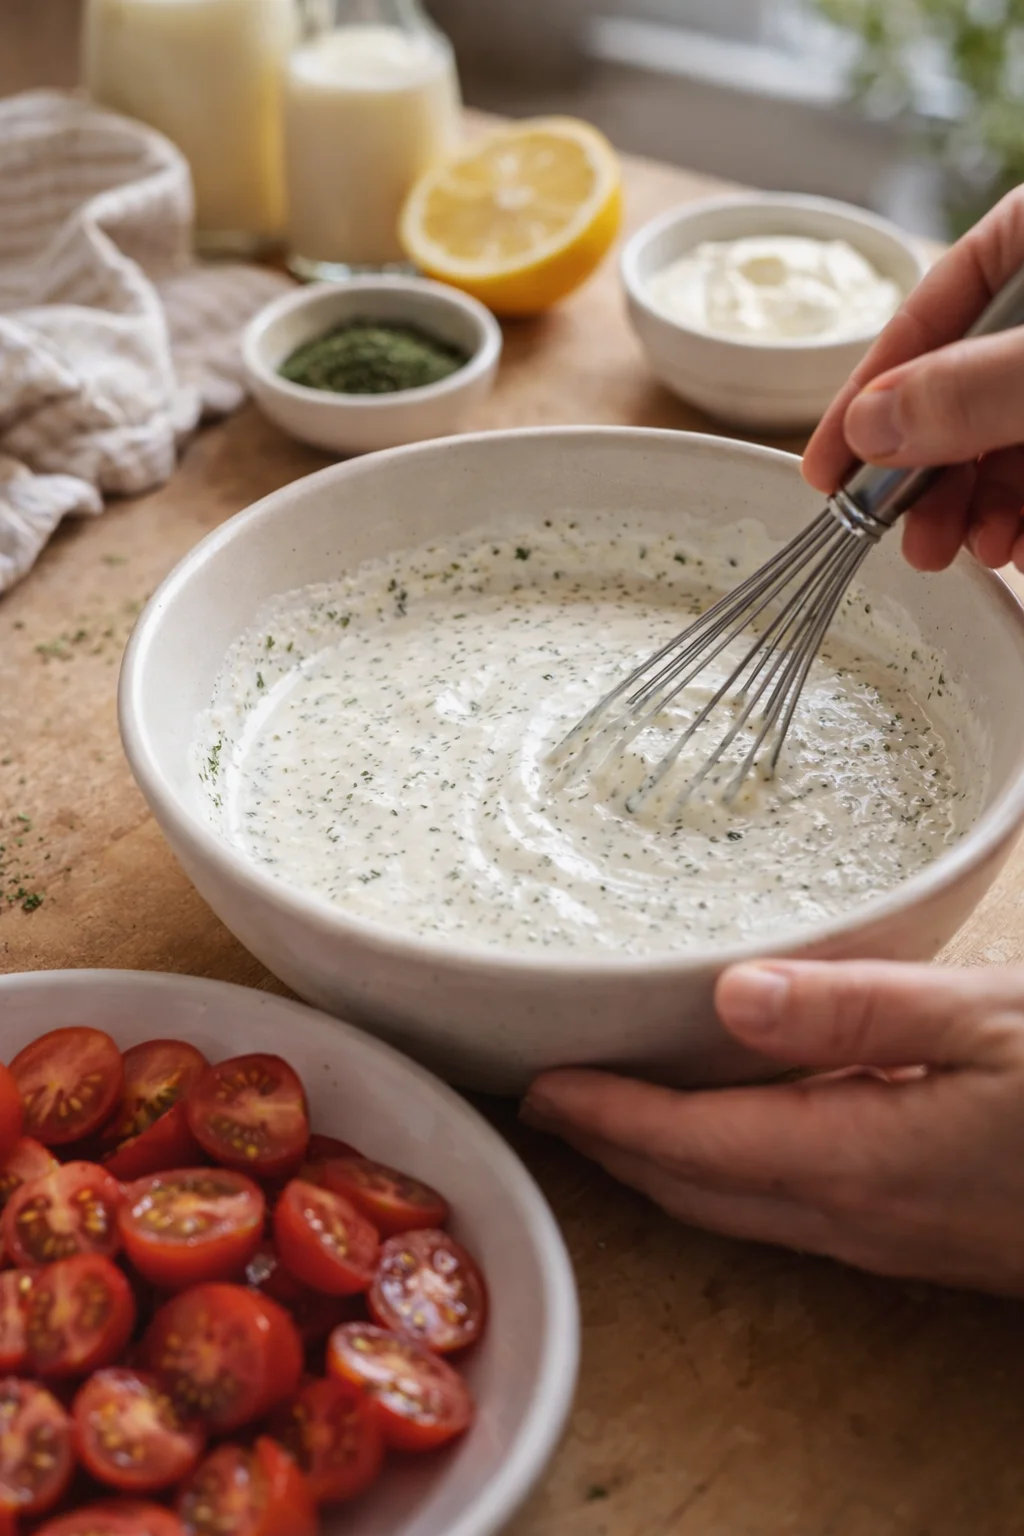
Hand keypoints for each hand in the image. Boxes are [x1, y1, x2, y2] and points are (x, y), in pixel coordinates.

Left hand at [522, 960, 1023, 1296]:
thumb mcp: (987, 1022)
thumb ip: (854, 1010)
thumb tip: (728, 996)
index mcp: (851, 1159)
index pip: (683, 1147)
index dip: (601, 1119)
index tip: (536, 1086)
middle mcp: (856, 1216)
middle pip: (697, 1190)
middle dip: (615, 1150)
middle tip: (555, 1098)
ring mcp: (893, 1238)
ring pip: (744, 1207)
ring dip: (669, 1164)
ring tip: (621, 1110)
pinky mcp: (927, 1234)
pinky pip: (798, 1207)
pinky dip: (736, 1168)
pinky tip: (744, 1127)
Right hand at [803, 186, 1023, 573]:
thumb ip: (972, 387)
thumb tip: (869, 427)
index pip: (929, 310)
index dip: (869, 396)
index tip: (824, 469)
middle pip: (964, 382)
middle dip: (928, 468)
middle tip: (897, 532)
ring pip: (1007, 431)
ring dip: (976, 501)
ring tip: (968, 550)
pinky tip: (1015, 545)